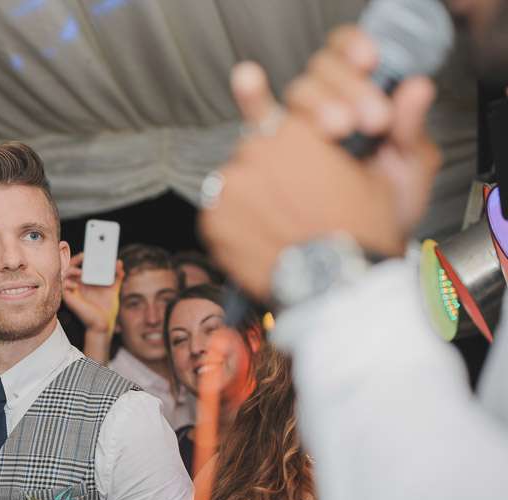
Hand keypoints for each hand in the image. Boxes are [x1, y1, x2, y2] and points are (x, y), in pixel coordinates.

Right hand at [61, 253, 123, 333]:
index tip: (89, 252)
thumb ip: (117, 276)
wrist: (104, 323)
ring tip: (81, 272)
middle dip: (76, 259)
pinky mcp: (68, 299)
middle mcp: (77, 284)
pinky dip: (67, 283)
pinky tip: (76, 285)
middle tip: (85, 256)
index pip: (80, 264)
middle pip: (70, 266)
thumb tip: (119, 263)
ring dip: (71, 271)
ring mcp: (71, 291)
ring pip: (63, 274)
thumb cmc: (106, 308)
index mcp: (85, 281)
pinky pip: (62, 287)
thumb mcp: (114, 288)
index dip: (81, 257)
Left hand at [199, 28, 439, 299]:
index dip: (266, 112)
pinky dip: (231, 226)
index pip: (269, 113)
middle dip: (267, 170)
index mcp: (296, 131)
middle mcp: (256, 150)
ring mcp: (229, 186)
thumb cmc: (363, 232)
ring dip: (248, 197)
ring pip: (233, 182)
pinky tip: (260, 240)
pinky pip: (217, 215)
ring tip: (278, 226)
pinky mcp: (211, 219)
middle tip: (293, 202)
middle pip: (252, 151)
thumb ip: (387, 129)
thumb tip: (410, 87)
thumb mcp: (384, 175)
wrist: (337, 289)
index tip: (253, 94)